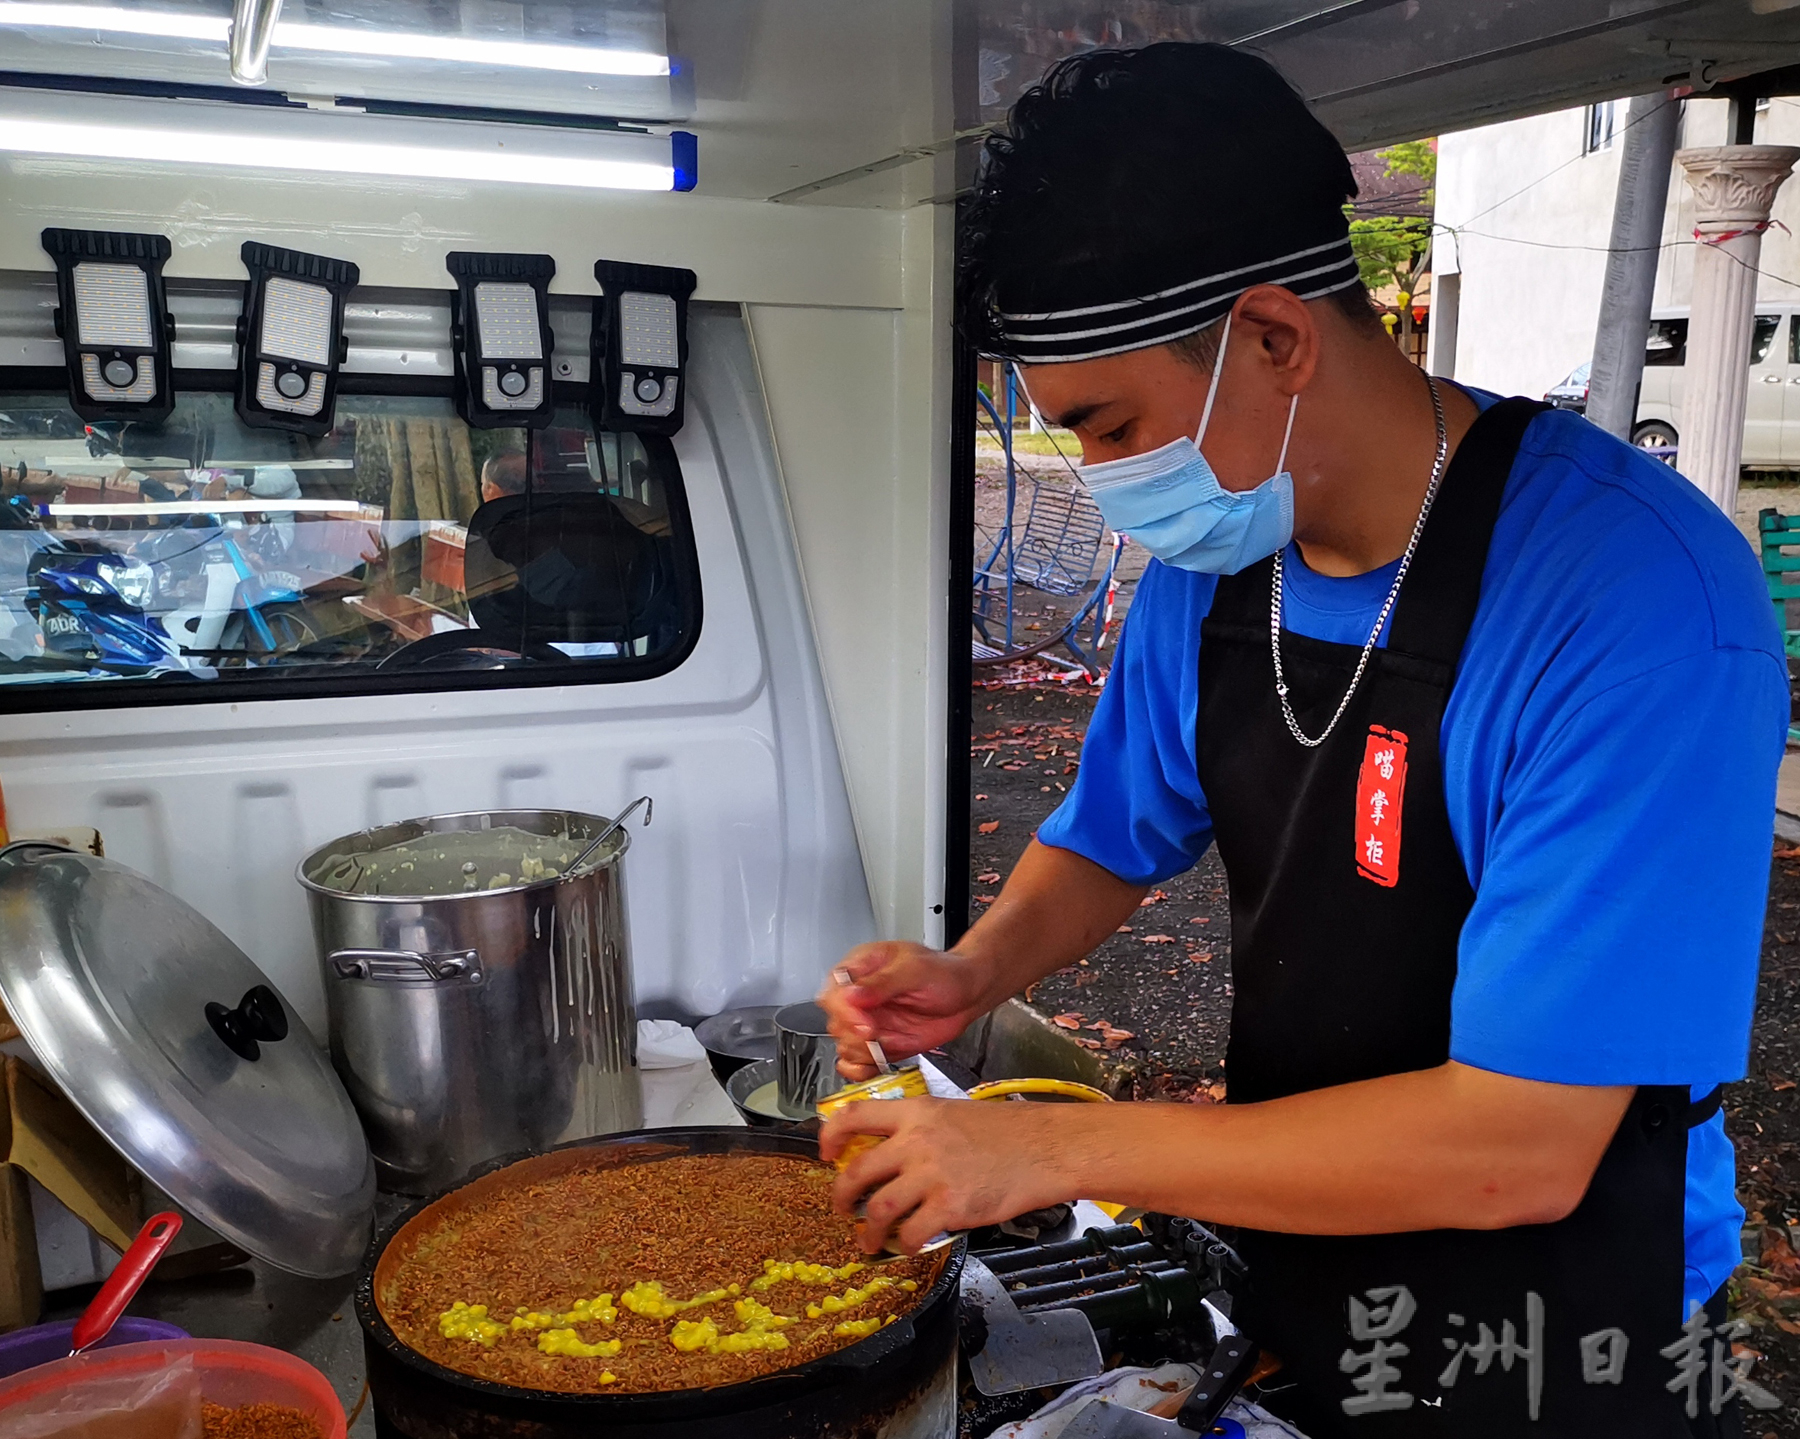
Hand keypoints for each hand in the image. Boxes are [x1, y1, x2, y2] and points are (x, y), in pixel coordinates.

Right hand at [816, 942, 989, 1080]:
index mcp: (861, 968)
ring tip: (882, 1046)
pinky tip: (873, 1065)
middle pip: (836, 1021)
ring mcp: (867, 1021)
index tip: (865, 1024)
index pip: (834, 991)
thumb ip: (882, 982)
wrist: (967, 994)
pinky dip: (859, 1069)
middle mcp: (859, 996)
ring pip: (844, 1044)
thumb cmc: (945, 972)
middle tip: (877, 1036)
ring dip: (861, 1052)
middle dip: (854, 1035)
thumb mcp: (915, 969)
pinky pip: (854, 1061)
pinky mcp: (877, 1043)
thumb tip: (851, 995)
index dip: (845, 1011)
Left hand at [819, 1097, 1069, 1253]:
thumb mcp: (952, 1113)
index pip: (856, 1115)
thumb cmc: (1004, 1133)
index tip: (825, 1154)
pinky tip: (906, 1246)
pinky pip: (910, 1232)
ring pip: (877, 1208)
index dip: (831, 1134)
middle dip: (841, 1196)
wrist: (1043, 1149)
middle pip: (858, 1171)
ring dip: (867, 1231)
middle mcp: (916, 1141)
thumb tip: (889, 1154)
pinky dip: (902, 1244)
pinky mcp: (949, 1205)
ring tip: (868, 1241)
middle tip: (843, 1209)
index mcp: (916, 1112)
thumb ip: (918, 1129)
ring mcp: (931, 1174)